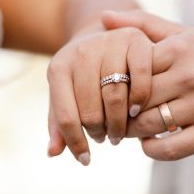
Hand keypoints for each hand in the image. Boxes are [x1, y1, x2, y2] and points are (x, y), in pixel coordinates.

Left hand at [47, 25, 152, 164]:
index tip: (85, 159)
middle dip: (99, 132)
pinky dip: (140, 98)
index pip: (66, 116)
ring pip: (115, 95)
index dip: (75, 143)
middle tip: (106, 139)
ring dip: (119, 122)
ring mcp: (108, 43)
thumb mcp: (65, 93)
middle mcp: (81, 52)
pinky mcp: (134, 39)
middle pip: (91, 109)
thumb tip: (53, 152)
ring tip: (120, 132)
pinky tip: (136, 111)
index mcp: (58, 68)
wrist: (102, 34)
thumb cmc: (82, 74)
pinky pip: (141, 76)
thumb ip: (59, 122)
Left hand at [102, 10, 193, 160]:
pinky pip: (172, 148)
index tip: (106, 91)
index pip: (129, 70)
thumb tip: (104, 16)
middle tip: (109, 116)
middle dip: (117, 110)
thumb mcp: (185, 32)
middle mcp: (191, 75)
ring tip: (127, 128)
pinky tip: (148, 142)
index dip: (112, 83)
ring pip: (149, 124)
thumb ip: (144, 24)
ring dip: (132, 131)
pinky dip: (153, 149)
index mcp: (179, 49)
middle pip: (135, 99)